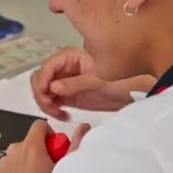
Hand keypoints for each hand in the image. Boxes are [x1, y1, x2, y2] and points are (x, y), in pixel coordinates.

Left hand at [0, 121, 87, 172]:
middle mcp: (14, 150)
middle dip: (38, 152)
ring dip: (25, 163)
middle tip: (48, 171)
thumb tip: (83, 127)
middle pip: (28, 143)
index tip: (54, 151)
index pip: (39, 126)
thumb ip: (75, 145)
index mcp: (32, 147)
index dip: (49, 136)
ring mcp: (2, 163)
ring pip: (17, 156)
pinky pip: (6, 168)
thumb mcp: (67, 170)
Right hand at [31, 47, 146, 119]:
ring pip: (42, 90)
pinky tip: (63, 115)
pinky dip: (52, 108)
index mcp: (70, 57)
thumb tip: (52, 88)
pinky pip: (50, 100)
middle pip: (40, 78)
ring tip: (59, 114)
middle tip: (53, 109)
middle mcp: (63, 67)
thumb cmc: (119, 81)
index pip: (47, 67)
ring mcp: (64, 80)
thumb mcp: (97, 82)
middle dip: (42, 94)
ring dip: (45, 103)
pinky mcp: (66, 93)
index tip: (47, 98)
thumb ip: (74, 84)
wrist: (132, 92)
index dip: (43, 82)